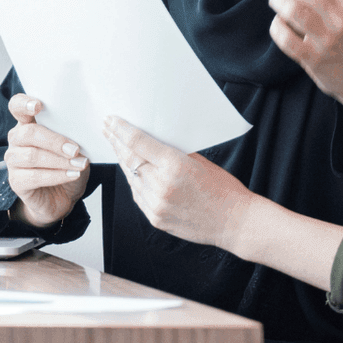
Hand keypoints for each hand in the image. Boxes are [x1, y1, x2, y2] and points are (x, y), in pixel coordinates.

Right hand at [4, 93, 90, 227]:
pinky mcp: (16, 181)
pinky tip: (72, 175)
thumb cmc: (67, 165)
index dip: (24, 103)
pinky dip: (57, 175)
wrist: (63, 198)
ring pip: (32, 156)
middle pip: (28, 133)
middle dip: (55, 141)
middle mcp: (17, 140)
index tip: (38, 106)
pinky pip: (34, 177)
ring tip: (79, 164)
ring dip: (59, 160)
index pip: (17, 107)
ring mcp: (13, 161)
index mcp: (28, 124)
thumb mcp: (75, 147)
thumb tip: (86, 130)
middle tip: (75, 150)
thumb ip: (73, 136)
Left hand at [100, 116, 254, 249]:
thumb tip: (151, 140)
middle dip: (117, 143)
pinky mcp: (155, 218)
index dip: (121, 130)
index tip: (112, 121)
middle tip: (107, 130)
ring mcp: (156, 205)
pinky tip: (131, 172)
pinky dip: (134, 182)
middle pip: (129, 159)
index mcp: (175, 166)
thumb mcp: (200, 162)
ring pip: (130, 178)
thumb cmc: (223, 190)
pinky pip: (138, 195)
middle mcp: (162, 186)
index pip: (138, 143)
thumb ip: (173, 152)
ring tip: (117, 148)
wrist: (235, 222)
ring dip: (123, 162)